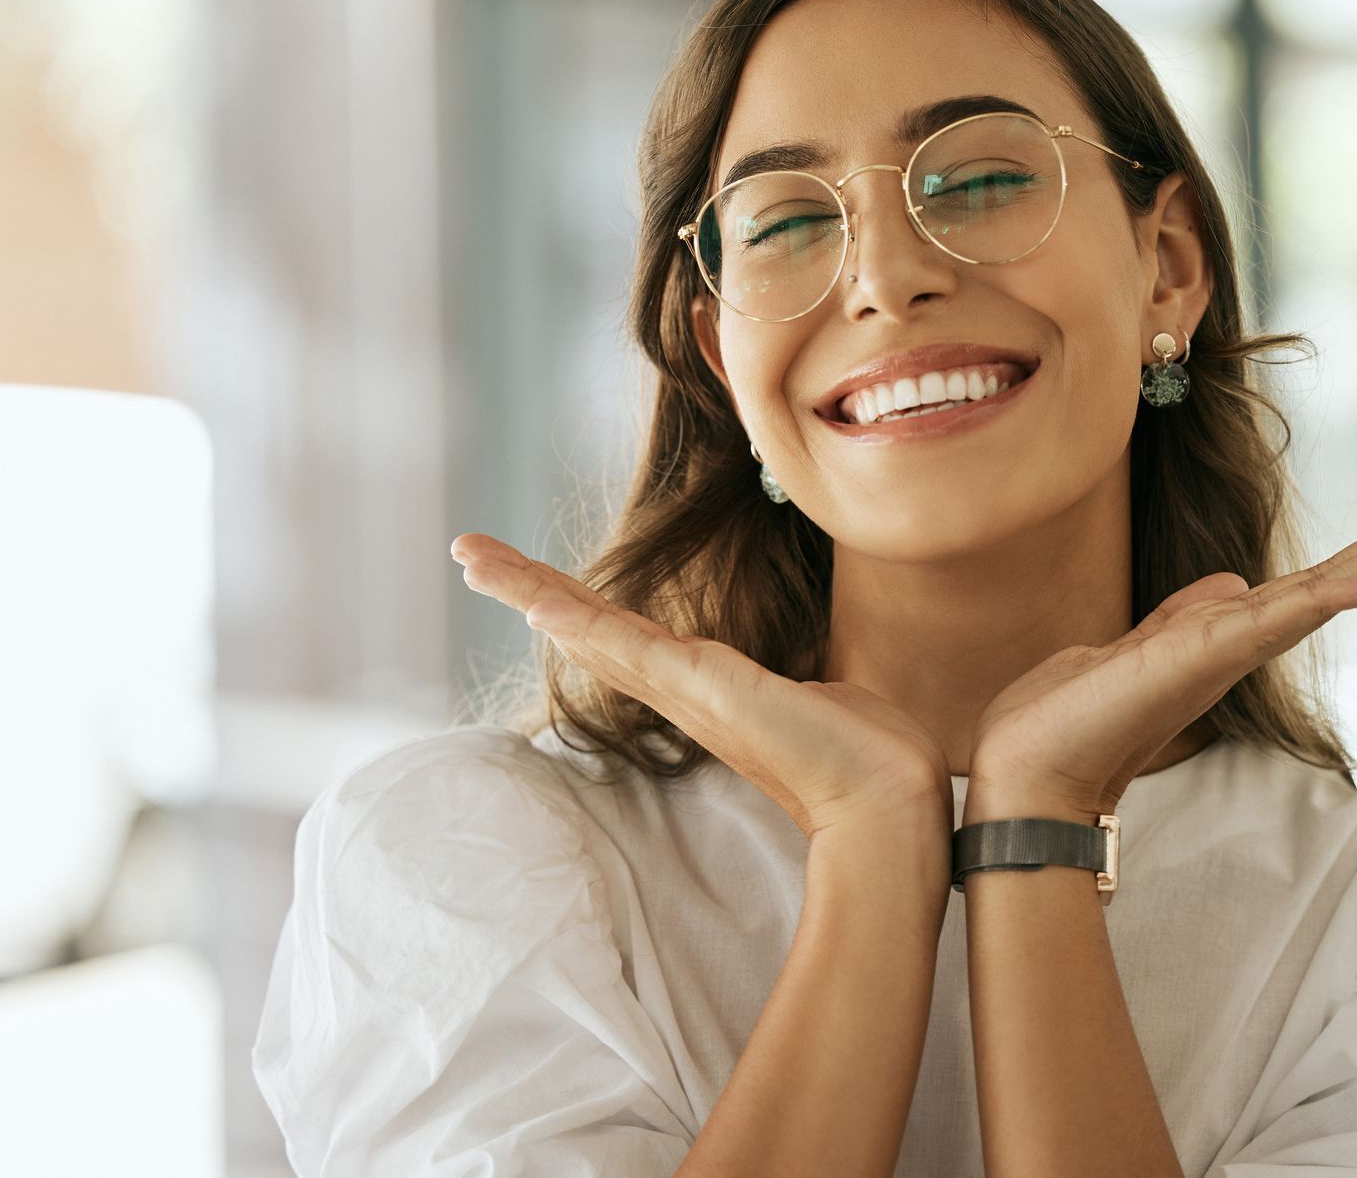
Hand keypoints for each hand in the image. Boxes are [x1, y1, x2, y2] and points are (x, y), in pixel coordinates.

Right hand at [450, 533, 955, 838]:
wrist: (890, 801)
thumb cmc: (867, 756)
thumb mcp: (823, 696)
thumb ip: (804, 683)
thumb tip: (821, 682)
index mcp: (704, 688)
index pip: (620, 634)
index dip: (571, 604)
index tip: (529, 582)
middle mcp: (682, 690)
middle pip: (584, 628)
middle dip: (524, 586)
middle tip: (466, 554)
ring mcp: (687, 691)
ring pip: (590, 630)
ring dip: (528, 589)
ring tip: (471, 557)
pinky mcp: (705, 689)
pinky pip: (628, 646)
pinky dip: (578, 621)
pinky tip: (536, 602)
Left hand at [966, 509, 1356, 819]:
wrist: (1025, 768)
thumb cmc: (1069, 716)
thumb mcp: (1134, 647)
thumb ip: (1184, 616)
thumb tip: (1230, 582)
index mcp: (1220, 638)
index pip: (1305, 588)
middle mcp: (1234, 647)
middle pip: (1329, 589)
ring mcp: (1222, 654)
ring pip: (1317, 598)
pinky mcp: (1199, 659)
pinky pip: (1272, 622)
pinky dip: (1321, 603)